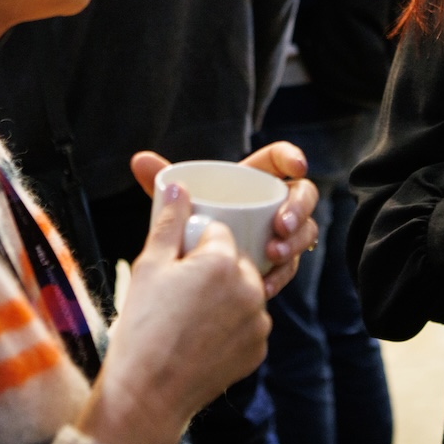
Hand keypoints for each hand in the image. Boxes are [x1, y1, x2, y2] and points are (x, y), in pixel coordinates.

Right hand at [79, 184, 269, 443]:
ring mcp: (258, 321)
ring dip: (225, 298)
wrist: (148, 392)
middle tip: (179, 294)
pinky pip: (248, 325)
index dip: (193, 247)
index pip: (217, 233)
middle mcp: (251, 288)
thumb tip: (177, 185)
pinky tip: (202, 338)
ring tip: (188, 318)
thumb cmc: (143, 327)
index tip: (175, 268)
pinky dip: (230, 327)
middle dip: (213, 271)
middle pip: (234, 262)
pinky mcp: (259, 348)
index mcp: (225, 261)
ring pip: (243, 293)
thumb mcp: (149, 266)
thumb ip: (170, 222)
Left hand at [130, 144, 319, 297]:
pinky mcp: (279, 263)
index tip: (297, 167)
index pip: (280, 161)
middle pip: (304, 195)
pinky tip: (265, 285)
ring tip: (272, 255)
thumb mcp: (176, 204)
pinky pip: (290, 267)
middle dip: (299, 208)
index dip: (293, 158)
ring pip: (305, 232)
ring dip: (294, 243)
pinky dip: (280, 276)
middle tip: (281, 225)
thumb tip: (138, 160)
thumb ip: (161, 181)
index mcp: (253, 179)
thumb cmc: (189, 225)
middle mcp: (274, 204)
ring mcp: (281, 234)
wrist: (191, 274)